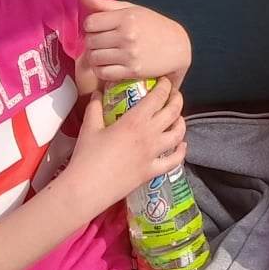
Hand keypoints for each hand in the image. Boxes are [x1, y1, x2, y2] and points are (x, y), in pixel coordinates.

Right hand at [57, 79, 186, 216]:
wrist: (87, 188)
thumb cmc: (87, 156)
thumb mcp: (89, 127)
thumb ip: (95, 107)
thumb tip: (98, 93)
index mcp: (135, 120)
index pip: (158, 97)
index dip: (165, 86)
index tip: (165, 81)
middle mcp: (149, 135)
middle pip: (173, 112)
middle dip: (177, 99)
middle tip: (174, 94)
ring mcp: (153, 154)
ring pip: (178, 134)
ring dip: (181, 122)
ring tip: (178, 117)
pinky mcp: (153, 172)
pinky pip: (174, 160)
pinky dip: (181, 151)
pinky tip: (181, 145)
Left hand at [80, 0, 190, 84]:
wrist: (178, 47)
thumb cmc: (153, 25)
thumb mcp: (132, 9)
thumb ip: (105, 4)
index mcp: (127, 17)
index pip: (90, 22)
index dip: (91, 26)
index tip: (99, 28)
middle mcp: (127, 35)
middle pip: (90, 41)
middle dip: (92, 41)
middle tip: (102, 42)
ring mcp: (129, 54)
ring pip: (94, 58)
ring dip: (95, 57)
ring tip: (103, 54)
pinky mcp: (132, 71)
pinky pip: (103, 72)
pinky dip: (101, 70)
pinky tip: (108, 65)